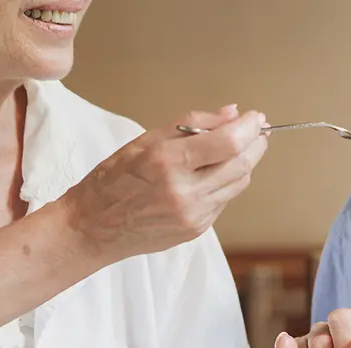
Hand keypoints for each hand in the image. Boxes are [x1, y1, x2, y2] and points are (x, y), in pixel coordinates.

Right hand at [60, 105, 268, 261]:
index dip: (249, 127)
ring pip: (238, 184)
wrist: (94, 228)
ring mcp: (193, 215)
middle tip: (256, 131)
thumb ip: (191, 124)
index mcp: (167, 163)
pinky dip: (225, 182)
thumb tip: (231, 113)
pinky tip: (212, 174)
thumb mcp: (145, 141)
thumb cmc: (113, 180)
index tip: (255, 117)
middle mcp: (184, 192)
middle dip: (256, 144)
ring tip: (236, 149)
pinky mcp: (196, 230)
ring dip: (244, 163)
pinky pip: (223, 200)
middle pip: (242, 165)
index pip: (228, 144)